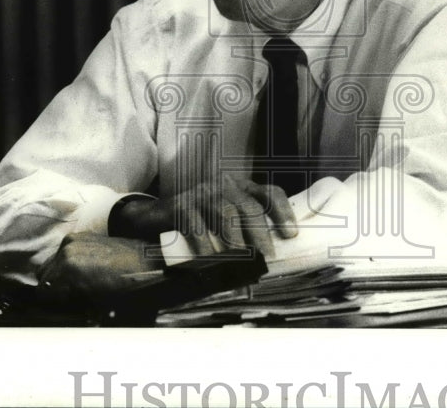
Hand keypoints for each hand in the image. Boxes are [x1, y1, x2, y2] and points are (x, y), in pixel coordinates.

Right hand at [37, 232, 161, 300]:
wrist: (150, 264)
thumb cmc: (128, 289)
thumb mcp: (97, 307)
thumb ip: (71, 306)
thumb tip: (61, 310)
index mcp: (68, 270)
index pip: (42, 292)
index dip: (51, 305)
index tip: (61, 309)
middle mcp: (66, 252)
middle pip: (43, 275)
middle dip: (53, 289)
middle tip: (69, 299)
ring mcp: (74, 241)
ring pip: (52, 262)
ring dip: (60, 274)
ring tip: (78, 286)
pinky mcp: (83, 235)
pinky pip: (64, 252)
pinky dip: (68, 262)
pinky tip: (84, 272)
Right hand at [119, 175, 297, 257]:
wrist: (154, 216)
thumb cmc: (198, 221)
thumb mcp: (224, 220)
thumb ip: (244, 230)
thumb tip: (271, 260)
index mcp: (241, 188)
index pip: (268, 192)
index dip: (283, 211)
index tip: (292, 235)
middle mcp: (223, 185)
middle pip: (248, 205)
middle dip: (261, 232)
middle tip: (268, 257)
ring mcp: (201, 193)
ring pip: (225, 213)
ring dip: (236, 241)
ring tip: (244, 262)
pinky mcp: (180, 205)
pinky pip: (196, 225)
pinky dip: (206, 246)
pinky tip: (212, 261)